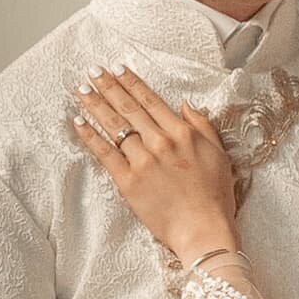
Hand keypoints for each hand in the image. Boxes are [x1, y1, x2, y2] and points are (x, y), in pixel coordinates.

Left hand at [72, 65, 237, 260]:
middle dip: (108, 86)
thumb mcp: (219, 154)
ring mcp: (142, 161)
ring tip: (81, 89)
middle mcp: (160, 142)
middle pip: (128, 108)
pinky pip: (105, 153)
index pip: (151, 100)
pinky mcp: (128, 182)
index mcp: (182, 133)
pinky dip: (90, 136)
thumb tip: (185, 106)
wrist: (203, 230)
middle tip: (93, 70)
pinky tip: (79, 122)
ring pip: (114, 126)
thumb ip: (202, 126)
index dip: (132, 82)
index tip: (118, 68)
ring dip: (95, 104)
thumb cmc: (215, 197)